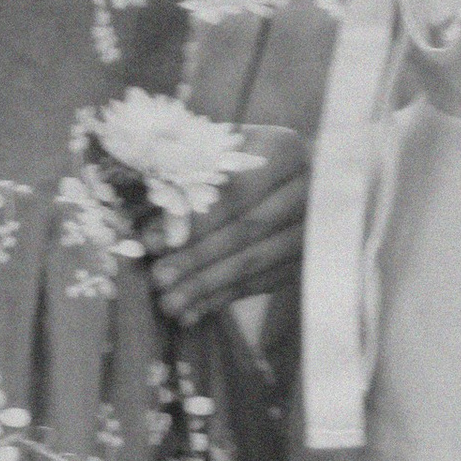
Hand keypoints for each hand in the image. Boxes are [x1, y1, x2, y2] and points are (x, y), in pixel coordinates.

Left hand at [151, 128, 309, 322]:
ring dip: (208, 286)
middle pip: (247, 229)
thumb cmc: (245, 159)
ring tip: (168, 303)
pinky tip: (192, 312)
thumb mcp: (224, 148)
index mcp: (284, 150)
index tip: (153, 240)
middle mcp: (308, 190)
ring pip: (256, 262)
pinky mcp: (307, 260)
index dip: (194, 218)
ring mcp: (313, 229)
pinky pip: (262, 283)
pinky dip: (224, 298)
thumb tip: (147, 208)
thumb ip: (190, 167)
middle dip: (198, 257)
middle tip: (158, 277)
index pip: (237, 191)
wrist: (303, 178)